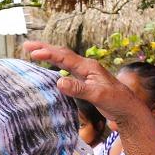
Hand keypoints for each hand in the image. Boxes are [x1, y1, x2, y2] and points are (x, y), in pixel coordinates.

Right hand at [22, 40, 145, 124]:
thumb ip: (79, 89)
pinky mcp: (84, 81)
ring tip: (33, 51)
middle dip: (44, 48)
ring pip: (63, 60)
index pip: (64, 58)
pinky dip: (55, 64)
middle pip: (62, 54)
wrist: (128, 109)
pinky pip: (66, 68)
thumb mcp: (98, 95)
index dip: (48, 54)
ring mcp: (85, 73)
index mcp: (88, 67)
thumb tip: (58, 81)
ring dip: (49, 54)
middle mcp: (86, 67)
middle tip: (26, 45)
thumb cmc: (116, 101)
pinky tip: (50, 66)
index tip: (33, 52)